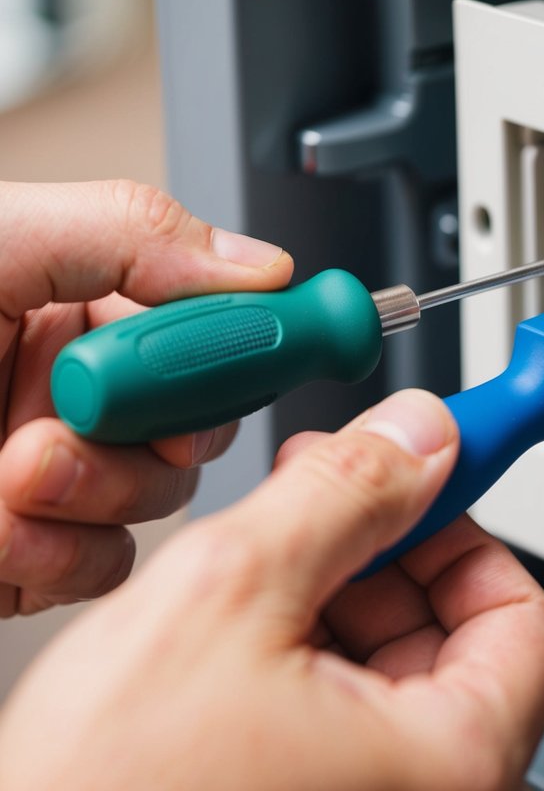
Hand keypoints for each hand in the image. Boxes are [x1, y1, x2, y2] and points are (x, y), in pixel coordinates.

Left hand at [0, 180, 293, 614]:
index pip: (205, 327)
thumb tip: (259, 261)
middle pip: (199, 424)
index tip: (247, 352)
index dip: (234, 343)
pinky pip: (99, 566)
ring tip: (8, 471)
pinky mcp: (26, 555)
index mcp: (70, 309)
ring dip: (90, 493)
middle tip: (83, 414)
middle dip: (147, 431)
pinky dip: (54, 554)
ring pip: (158, 502)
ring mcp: (55, 479)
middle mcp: (73, 395)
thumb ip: (129, 234)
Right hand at [0, 389, 543, 789]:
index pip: (527, 620)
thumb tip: (417, 437)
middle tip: (320, 507)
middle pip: (460, 643)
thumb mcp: (229, 596)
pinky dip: (307, 660)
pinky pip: (349, 723)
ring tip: (258, 573)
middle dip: (387, 558)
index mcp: (451, 762)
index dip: (468, 533)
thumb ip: (342, 496)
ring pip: (396, 678)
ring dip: (338, 602)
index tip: (421, 484)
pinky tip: (242, 636)